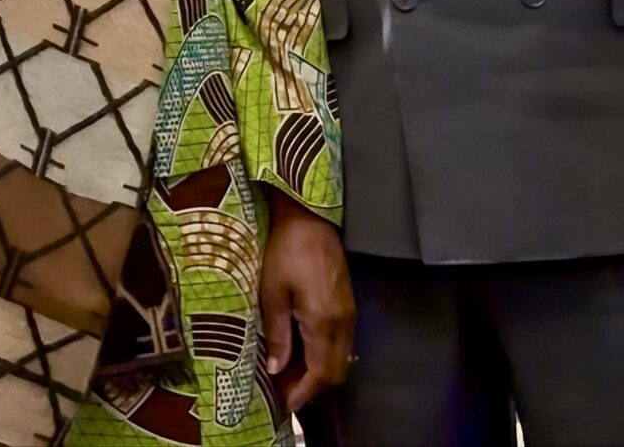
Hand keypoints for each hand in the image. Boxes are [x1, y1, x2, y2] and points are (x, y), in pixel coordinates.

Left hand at [259, 192, 354, 412]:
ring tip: (289, 373)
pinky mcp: (348, 306)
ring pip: (342, 360)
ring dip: (319, 373)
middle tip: (283, 390)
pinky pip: (343, 345)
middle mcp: (344, 324)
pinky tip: (302, 352)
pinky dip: (325, 356)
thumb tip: (277, 370)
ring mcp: (350, 315)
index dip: (304, 393)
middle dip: (312, 388)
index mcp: (324, 323)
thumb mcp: (273, 294)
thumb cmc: (285, 252)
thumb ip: (278, 335)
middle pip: (336, 372)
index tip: (285, 403)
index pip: (322, 374)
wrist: (309, 221)